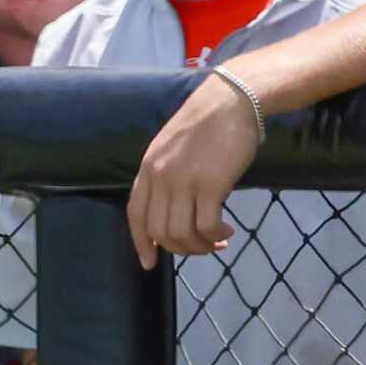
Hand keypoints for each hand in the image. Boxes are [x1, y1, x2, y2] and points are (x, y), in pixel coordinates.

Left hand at [130, 70, 258, 267]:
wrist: (229, 101)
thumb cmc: (206, 125)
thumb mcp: (170, 149)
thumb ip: (165, 176)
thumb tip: (171, 208)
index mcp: (147, 171)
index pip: (135, 216)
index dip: (140, 244)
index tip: (149, 263)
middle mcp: (160, 179)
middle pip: (159, 231)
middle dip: (180, 249)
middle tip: (202, 248)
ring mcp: (183, 182)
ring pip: (181, 233)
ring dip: (200, 246)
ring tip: (218, 241)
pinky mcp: (210, 184)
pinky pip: (207, 225)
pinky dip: (215, 235)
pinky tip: (227, 231)